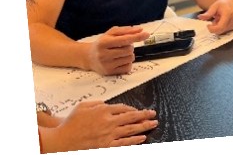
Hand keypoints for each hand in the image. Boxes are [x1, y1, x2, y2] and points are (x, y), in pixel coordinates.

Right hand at [39, 101, 157, 151]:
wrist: (62, 140)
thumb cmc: (71, 123)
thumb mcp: (84, 106)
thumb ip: (98, 103)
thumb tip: (110, 105)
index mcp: (103, 110)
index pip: (124, 108)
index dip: (133, 109)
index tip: (139, 110)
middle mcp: (108, 122)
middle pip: (131, 117)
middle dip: (144, 115)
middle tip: (154, 113)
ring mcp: (108, 135)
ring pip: (130, 129)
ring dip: (144, 126)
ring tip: (153, 123)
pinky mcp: (106, 146)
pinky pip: (124, 143)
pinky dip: (134, 140)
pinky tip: (142, 138)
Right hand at [87, 26, 149, 75]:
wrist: (88, 57)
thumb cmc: (103, 43)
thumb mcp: (111, 33)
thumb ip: (126, 31)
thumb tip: (140, 30)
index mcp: (104, 42)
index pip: (124, 40)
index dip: (136, 37)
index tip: (147, 34)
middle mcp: (104, 54)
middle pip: (129, 50)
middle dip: (130, 46)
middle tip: (122, 46)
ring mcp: (107, 65)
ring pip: (130, 58)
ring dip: (129, 54)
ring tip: (120, 53)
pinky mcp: (110, 73)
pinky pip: (128, 67)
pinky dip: (128, 63)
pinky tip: (120, 60)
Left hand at [198, 0, 232, 33]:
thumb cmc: (223, 4)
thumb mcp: (214, 6)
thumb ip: (208, 13)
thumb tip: (200, 17)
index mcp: (228, 14)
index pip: (220, 27)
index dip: (212, 29)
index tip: (208, 25)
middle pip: (221, 30)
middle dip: (215, 27)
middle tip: (214, 20)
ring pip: (224, 32)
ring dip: (219, 27)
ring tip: (220, 20)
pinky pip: (228, 32)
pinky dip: (223, 28)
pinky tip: (223, 22)